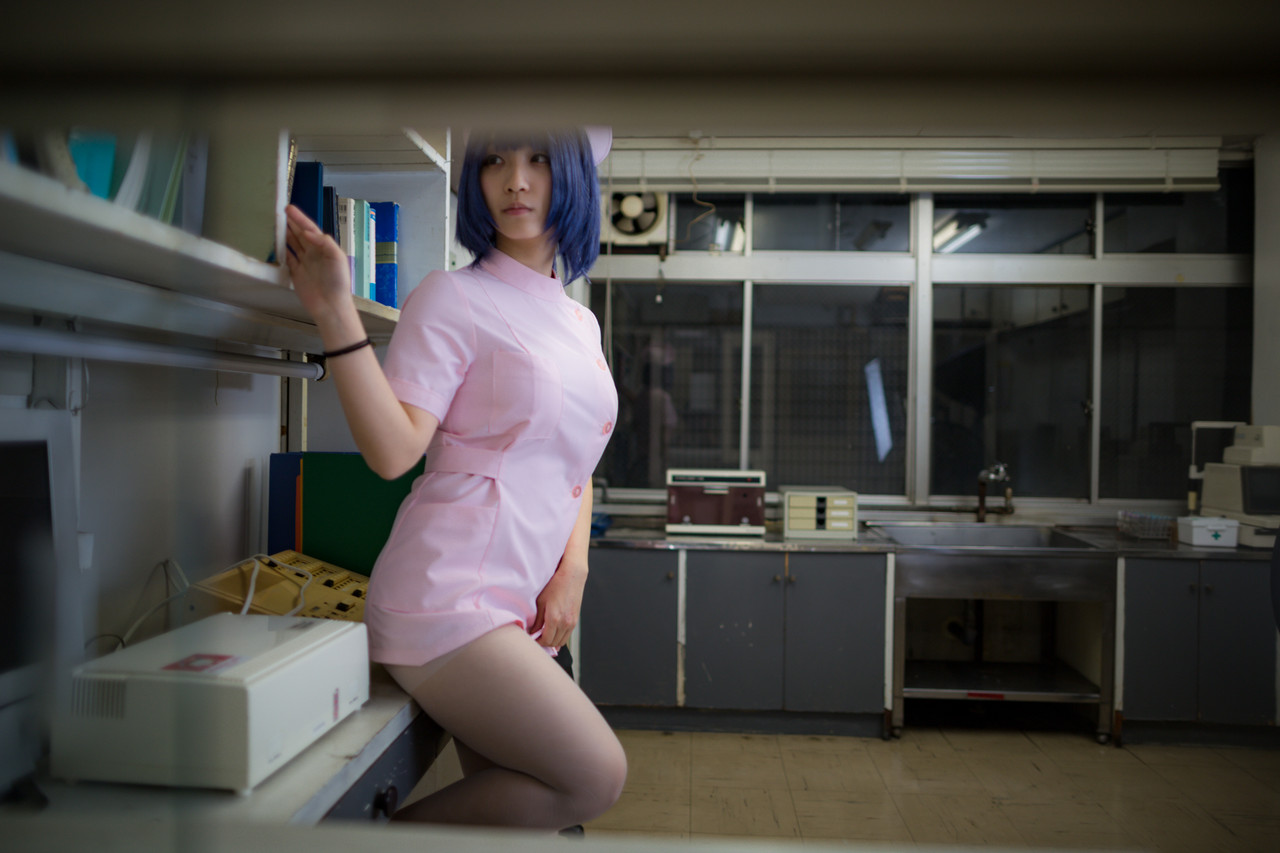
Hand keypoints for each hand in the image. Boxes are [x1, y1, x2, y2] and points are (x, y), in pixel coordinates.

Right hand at [283, 204, 352, 324]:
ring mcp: (304, 262)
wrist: (331, 306)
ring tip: (273, 223)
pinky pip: (287, 258)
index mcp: (324, 247)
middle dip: (290, 223)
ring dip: (283, 234)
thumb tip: (306, 232)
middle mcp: (314, 253)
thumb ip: (324, 242)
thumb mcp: (337, 258)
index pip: (310, 229)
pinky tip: (273, 242)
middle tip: (277, 211)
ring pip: (292, 244)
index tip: (288, 208)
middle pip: (299, 234)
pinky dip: (280, 250)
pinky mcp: (296, 273)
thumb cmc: (337, 282)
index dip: (299, 218)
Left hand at [529, 559, 587, 649]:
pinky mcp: (576, 620)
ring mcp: (572, 622)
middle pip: (553, 643)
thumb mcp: (541, 601)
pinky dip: (560, 636)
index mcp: (554, 618)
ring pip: (561, 641)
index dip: (538, 642)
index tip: (532, 639)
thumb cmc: (555, 585)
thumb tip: (532, 631)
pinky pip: (567, 635)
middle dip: (544, 642)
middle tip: (536, 637)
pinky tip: (553, 631)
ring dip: (552, 641)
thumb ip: (536, 620)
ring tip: (544, 634)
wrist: (572, 576)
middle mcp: (565, 623)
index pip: (546, 640)